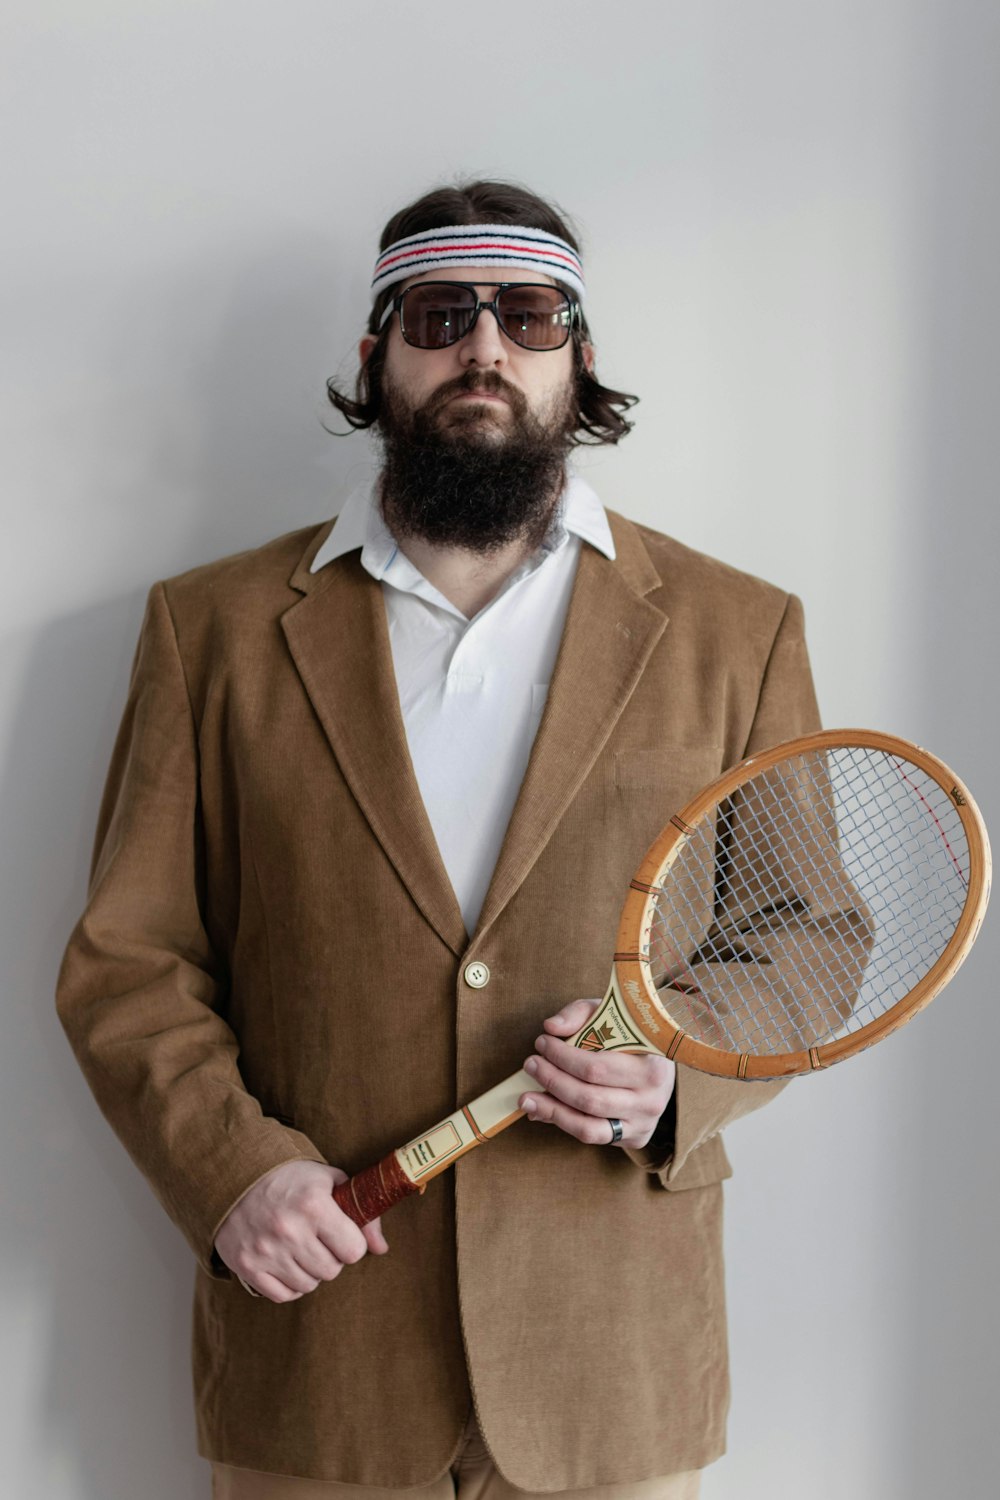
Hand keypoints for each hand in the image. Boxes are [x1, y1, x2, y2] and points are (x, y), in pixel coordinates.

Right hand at [214, 1159, 387, 1302]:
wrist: (234, 1176)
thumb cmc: (290, 1178)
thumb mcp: (329, 1181)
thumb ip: (361, 1212)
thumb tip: (381, 1248)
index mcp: (314, 1205)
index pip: (354, 1250)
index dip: (351, 1243)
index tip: (341, 1233)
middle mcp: (289, 1230)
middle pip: (332, 1271)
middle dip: (330, 1257)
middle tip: (317, 1238)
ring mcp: (266, 1251)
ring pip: (309, 1285)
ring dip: (310, 1271)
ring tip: (300, 1247)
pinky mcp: (247, 1266)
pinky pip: (283, 1295)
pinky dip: (289, 1284)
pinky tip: (286, 1262)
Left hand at [519, 998, 674, 1149]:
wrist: (660, 1067)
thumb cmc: (630, 1037)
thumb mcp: (611, 1014)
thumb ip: (580, 1013)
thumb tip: (552, 1027)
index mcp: (651, 1067)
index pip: (597, 1067)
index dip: (563, 1056)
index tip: (542, 1041)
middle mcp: (651, 1100)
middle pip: (589, 1097)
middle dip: (552, 1080)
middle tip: (530, 1063)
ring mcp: (643, 1123)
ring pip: (587, 1126)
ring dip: (551, 1109)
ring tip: (526, 1096)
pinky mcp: (634, 1138)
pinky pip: (591, 1136)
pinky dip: (562, 1123)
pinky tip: (542, 1110)